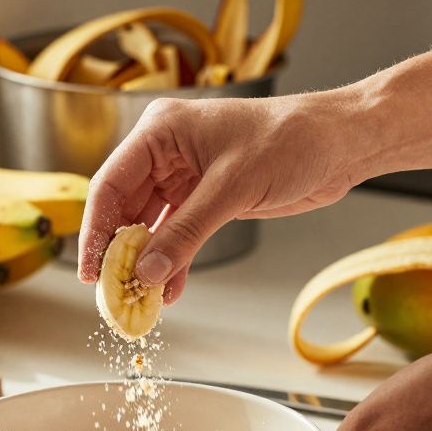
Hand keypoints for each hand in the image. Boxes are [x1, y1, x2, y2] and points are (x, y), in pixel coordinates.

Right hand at [77, 91, 368, 301]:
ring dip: (147, 262)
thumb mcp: (232, 189)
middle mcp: (165, 152)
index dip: (96, 231)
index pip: (111, 184)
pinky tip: (168, 290)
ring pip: (150, 225)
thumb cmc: (290, 141)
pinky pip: (177, 234)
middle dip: (121, 252)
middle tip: (114, 293)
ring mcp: (184, 175)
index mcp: (160, 131)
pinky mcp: (206, 197)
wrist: (339, 144)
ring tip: (141, 299)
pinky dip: (173, 262)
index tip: (91, 271)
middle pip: (124, 208)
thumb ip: (185, 233)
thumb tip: (146, 273)